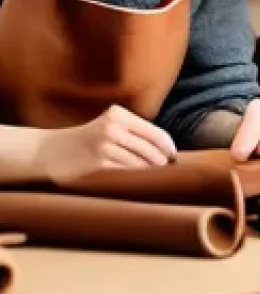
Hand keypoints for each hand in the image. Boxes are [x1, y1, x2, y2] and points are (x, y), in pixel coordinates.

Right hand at [33, 105, 176, 185]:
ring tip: (154, 173)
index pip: (154, 132)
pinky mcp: (97, 162)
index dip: (168, 145)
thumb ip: (133, 132)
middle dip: (161, 159)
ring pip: (138, 161)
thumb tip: (165, 148)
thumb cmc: (88, 139)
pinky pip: (124, 171)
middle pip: (149, 147)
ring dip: (149, 169)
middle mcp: (112, 127)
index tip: (175, 155)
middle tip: (167, 167)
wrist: (50, 151)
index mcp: (119, 114)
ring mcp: (104, 144)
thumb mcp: (110, 126)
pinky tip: (136, 179)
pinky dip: (133, 175)